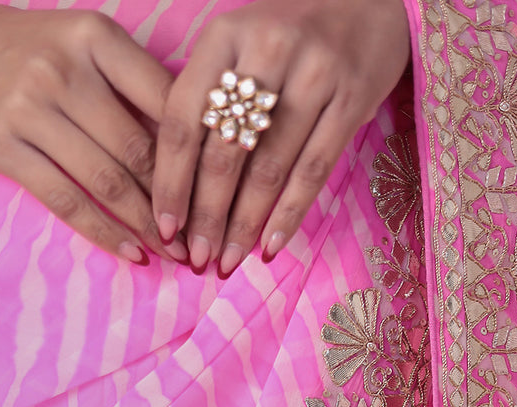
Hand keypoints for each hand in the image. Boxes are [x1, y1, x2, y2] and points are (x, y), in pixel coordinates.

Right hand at [0, 5, 187, 263]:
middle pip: (138, 148)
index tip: (224, 187)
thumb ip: (132, 81)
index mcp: (95, 36)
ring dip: (148, 224)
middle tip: (208, 235)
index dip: (198, 149)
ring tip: (177, 252)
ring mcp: (30, 109)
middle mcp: (64, 69)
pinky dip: (105, 232)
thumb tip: (195, 142)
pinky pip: (66, 200)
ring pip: (107, 180)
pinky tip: (133, 254)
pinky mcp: (5, 148)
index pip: (164, 99)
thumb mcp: (81, 44)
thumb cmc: (28, 53)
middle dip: (179, 199)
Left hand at [151, 0, 411, 274]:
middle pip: (224, 150)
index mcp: (224, 36)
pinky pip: (313, 170)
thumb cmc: (291, 36)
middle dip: (206, 214)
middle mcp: (267, 48)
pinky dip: (288, 215)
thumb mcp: (240, 47)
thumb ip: (208, 99)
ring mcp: (314, 72)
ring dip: (244, 224)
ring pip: (268, 166)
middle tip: (197, 259)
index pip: (183, 120)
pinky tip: (270, 248)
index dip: (171, 181)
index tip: (165, 228)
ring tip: (228, 260)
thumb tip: (177, 188)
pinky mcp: (352, 97)